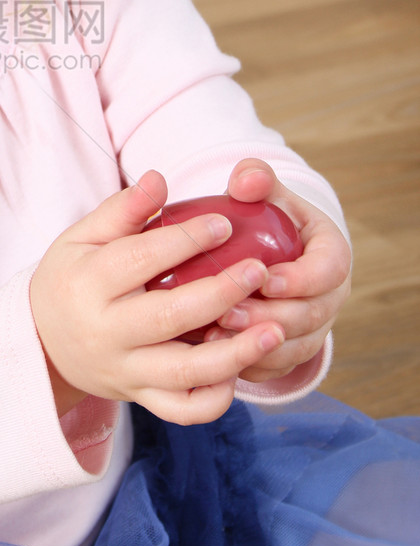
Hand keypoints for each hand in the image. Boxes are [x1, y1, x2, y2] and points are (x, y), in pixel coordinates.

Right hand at [29, 170, 286, 425]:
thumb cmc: (71, 278)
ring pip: (184, 373)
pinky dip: (216, 398)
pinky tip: (240, 369)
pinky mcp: (139, 397)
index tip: (224, 223)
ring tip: (274, 331)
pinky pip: (183, 410)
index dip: (186, 240)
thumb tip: (160, 178)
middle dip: (220, 294)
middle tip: (259, 270)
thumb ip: (122, 209)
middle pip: (169, 317)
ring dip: (234, 354)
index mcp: (89, 283)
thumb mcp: (82, 237)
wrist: (41, 342)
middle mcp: (106, 332)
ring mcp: (125, 370)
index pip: (141, 259)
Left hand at [207, 159, 351, 381]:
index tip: (265, 278)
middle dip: (269, 317)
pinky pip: (274, 366)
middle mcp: (328, 296)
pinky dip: (247, 364)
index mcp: (330, 254)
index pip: (328, 270)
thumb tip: (246, 179)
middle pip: (310, 316)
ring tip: (216, 332)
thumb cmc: (264, 218)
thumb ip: (257, 180)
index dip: (300, 279)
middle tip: (229, 311)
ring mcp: (311, 328)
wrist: (263, 253)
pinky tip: (214, 354)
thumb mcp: (265, 195)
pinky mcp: (288, 350)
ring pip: (293, 347)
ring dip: (256, 345)